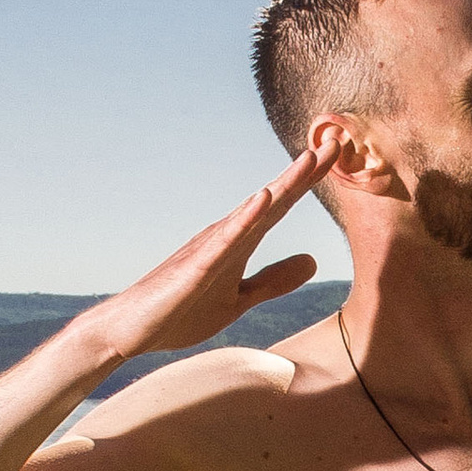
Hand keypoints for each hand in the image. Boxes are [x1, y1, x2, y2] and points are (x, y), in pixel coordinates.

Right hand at [81, 143, 330, 364]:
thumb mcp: (239, 300)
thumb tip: (314, 261)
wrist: (131, 331)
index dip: (310, 181)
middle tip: (337, 139)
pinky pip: (223, 242)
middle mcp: (226, 235)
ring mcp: (209, 249)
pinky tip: (263, 199)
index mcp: (239, 241)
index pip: (282, 206)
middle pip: (274, 199)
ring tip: (309, 159)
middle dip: (305, 171)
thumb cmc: (181, 312)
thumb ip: (274, 280)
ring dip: (282, 186)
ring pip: (252, 213)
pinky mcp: (195, 270)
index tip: (339, 154)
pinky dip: (244, 220)